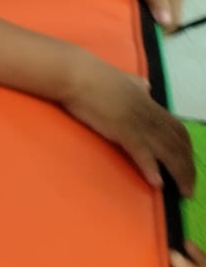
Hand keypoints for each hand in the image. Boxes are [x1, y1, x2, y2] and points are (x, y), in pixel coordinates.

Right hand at [62, 57, 194, 194]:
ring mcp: (137, 123)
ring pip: (168, 151)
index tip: (188, 166)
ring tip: (183, 192)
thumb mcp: (124, 79)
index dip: (187, 150)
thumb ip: (136, 85)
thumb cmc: (94, 76)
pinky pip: (142, 152)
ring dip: (179, 174)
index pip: (179, 131)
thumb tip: (146, 87)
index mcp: (150, 104)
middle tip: (190, 189)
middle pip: (179, 145)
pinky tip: (157, 183)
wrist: (75, 74)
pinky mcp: (122, 130)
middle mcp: (150, 115)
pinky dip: (152, 168)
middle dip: (188, 168)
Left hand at [115, 0, 182, 32]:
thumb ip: (157, 2)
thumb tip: (168, 22)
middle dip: (161, 21)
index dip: (163, 30)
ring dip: (156, 10)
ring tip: (140, 18)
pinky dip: (152, 0)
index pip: (175, 19)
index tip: (148, 39)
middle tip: (142, 31)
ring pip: (165, 1)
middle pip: (172, 10)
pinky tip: (140, 1)